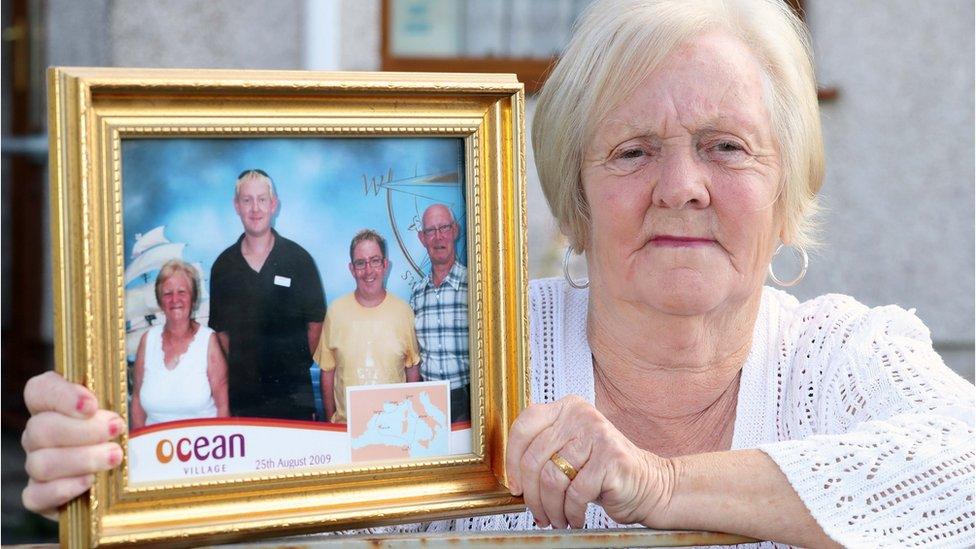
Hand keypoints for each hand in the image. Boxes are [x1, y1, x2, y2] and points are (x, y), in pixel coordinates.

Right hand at [21, 371, 124, 518]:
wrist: (138, 475)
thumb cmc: (134, 432)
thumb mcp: (137, 403)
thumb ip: (133, 383)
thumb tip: (161, 343)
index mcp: (56, 404)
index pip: (39, 390)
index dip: (62, 395)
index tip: (93, 403)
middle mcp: (40, 433)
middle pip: (41, 428)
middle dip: (82, 430)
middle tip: (116, 429)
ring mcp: (38, 465)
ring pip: (41, 462)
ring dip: (81, 459)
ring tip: (115, 457)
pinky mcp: (41, 496)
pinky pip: (36, 495)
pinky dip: (63, 489)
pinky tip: (90, 483)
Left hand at [506, 395, 674, 528]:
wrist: (649, 485)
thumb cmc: (605, 473)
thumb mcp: (570, 454)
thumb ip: (544, 453)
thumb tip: (512, 477)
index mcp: (567, 408)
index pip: (524, 427)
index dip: (512, 460)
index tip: (515, 486)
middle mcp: (581, 416)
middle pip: (535, 458)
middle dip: (531, 495)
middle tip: (536, 513)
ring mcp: (597, 435)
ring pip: (552, 479)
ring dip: (550, 508)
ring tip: (556, 519)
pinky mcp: (610, 459)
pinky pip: (575, 493)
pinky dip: (571, 513)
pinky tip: (575, 518)